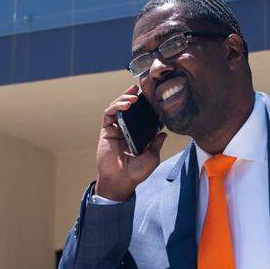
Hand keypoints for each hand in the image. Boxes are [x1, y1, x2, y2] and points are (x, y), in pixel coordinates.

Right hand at [95, 85, 167, 200]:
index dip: (145, 105)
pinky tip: (127, 103)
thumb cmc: (136, 173)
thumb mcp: (152, 157)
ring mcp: (115, 129)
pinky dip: (117, 106)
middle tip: (141, 87)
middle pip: (129, 108)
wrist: (121, 181)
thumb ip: (156, 144)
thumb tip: (164, 133)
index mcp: (137, 135)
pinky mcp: (106, 131)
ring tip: (134, 95)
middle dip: (134, 96)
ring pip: (118, 107)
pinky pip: (109, 114)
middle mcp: (125, 130)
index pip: (140, 116)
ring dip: (125, 98)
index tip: (152, 96)